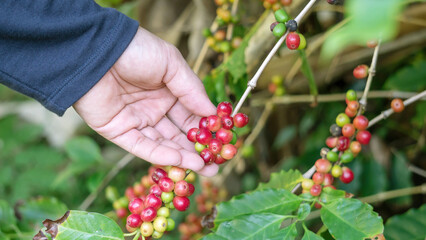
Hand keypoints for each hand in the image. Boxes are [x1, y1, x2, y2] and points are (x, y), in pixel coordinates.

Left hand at [73, 28, 217, 175]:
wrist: (97, 50)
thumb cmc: (137, 51)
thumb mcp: (172, 64)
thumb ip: (192, 90)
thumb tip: (213, 113)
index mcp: (168, 91)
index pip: (191, 115)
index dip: (206, 129)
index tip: (221, 143)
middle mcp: (153, 108)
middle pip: (178, 134)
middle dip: (197, 150)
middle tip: (216, 165)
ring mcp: (136, 121)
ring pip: (163, 143)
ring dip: (182, 157)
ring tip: (204, 168)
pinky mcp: (119, 131)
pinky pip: (142, 146)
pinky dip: (161, 155)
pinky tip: (180, 160)